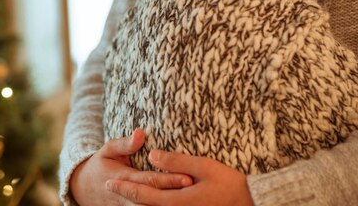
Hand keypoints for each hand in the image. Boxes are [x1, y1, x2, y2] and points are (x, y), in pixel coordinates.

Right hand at [70, 129, 193, 205]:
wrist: (85, 188)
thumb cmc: (101, 164)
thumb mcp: (108, 150)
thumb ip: (124, 143)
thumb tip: (141, 133)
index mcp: (124, 178)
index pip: (150, 180)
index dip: (169, 179)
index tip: (188, 176)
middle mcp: (128, 196)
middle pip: (156, 198)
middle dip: (176, 193)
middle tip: (196, 186)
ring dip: (172, 204)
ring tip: (193, 198)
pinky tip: (181, 204)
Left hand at [106, 150, 254, 205]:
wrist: (249, 203)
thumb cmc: (229, 184)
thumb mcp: (204, 167)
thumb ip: (177, 162)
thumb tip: (152, 155)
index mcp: (176, 201)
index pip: (142, 195)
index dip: (124, 188)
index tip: (108, 181)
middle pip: (144, 205)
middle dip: (126, 195)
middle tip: (109, 186)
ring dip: (138, 200)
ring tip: (124, 192)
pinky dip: (152, 204)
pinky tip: (149, 198)